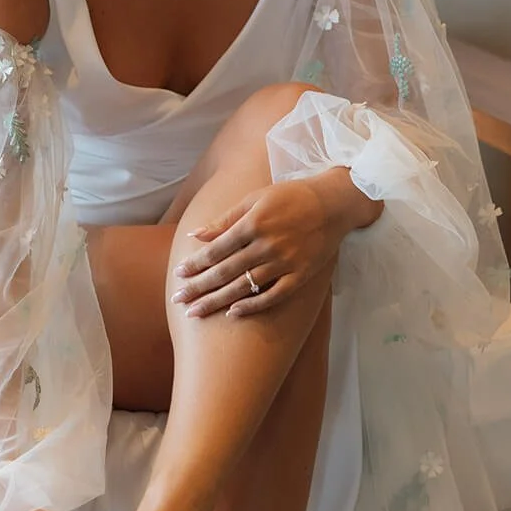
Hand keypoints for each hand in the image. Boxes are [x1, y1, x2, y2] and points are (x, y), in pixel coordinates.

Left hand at [171, 170, 381, 318]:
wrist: (333, 204)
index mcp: (253, 223)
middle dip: (198, 287)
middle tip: (178, 300)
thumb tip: (195, 234)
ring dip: (216, 301)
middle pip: (225, 271)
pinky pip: (272, 296)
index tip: (178, 275)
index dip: (195, 264)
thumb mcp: (255, 199)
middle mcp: (266, 245)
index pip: (216, 250)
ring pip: (243, 287)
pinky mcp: (300, 276)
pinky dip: (252, 305)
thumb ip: (225, 220)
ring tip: (195, 312)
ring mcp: (284, 262)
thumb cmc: (290, 197)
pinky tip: (232, 313)